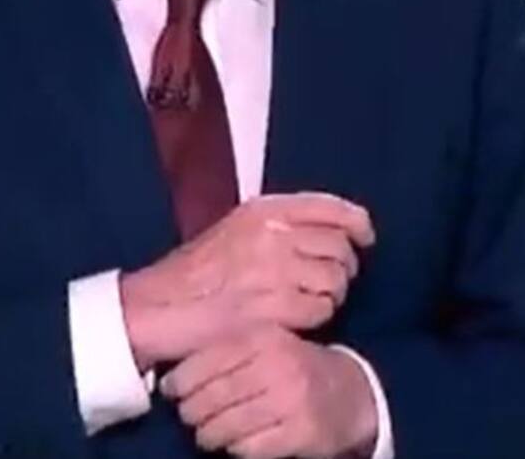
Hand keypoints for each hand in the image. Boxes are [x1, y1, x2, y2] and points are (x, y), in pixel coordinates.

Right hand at [121, 193, 375, 370]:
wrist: (159, 308)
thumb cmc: (196, 273)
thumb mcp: (236, 228)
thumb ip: (280, 223)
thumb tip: (336, 227)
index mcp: (263, 210)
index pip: (331, 206)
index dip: (357, 222)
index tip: (364, 236)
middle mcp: (272, 234)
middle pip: (340, 246)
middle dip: (344, 266)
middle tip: (328, 280)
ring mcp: (273, 270)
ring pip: (336, 280)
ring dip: (330, 295)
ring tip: (306, 301)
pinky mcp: (274, 307)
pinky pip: (321, 310)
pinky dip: (315, 318)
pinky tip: (294, 318)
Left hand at [161, 325, 379, 458]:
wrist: (350, 394)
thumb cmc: (292, 366)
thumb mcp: (264, 344)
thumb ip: (225, 353)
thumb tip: (171, 379)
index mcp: (263, 337)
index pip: (207, 361)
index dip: (181, 381)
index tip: (171, 390)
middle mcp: (277, 365)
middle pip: (212, 397)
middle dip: (192, 412)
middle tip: (189, 416)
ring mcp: (291, 400)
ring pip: (227, 426)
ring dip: (209, 435)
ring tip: (207, 434)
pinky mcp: (302, 432)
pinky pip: (250, 448)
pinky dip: (236, 449)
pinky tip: (237, 443)